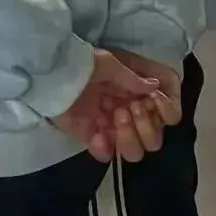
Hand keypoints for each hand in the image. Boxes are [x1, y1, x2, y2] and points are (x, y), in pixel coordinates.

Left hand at [52, 50, 172, 163]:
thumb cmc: (81, 61)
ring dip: (129, 137)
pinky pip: (104, 154)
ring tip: (115, 117)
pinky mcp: (89, 137)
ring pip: (134, 153)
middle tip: (128, 108)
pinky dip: (104, 148)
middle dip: (146, 126)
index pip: (166, 118)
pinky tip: (98, 136)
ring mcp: (108, 128)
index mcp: (135, 96)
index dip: (164, 113)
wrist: (49, 70)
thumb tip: (154, 88)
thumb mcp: (109, 64)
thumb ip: (133, 79)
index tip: (152, 100)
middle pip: (153, 141)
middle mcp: (127, 115)